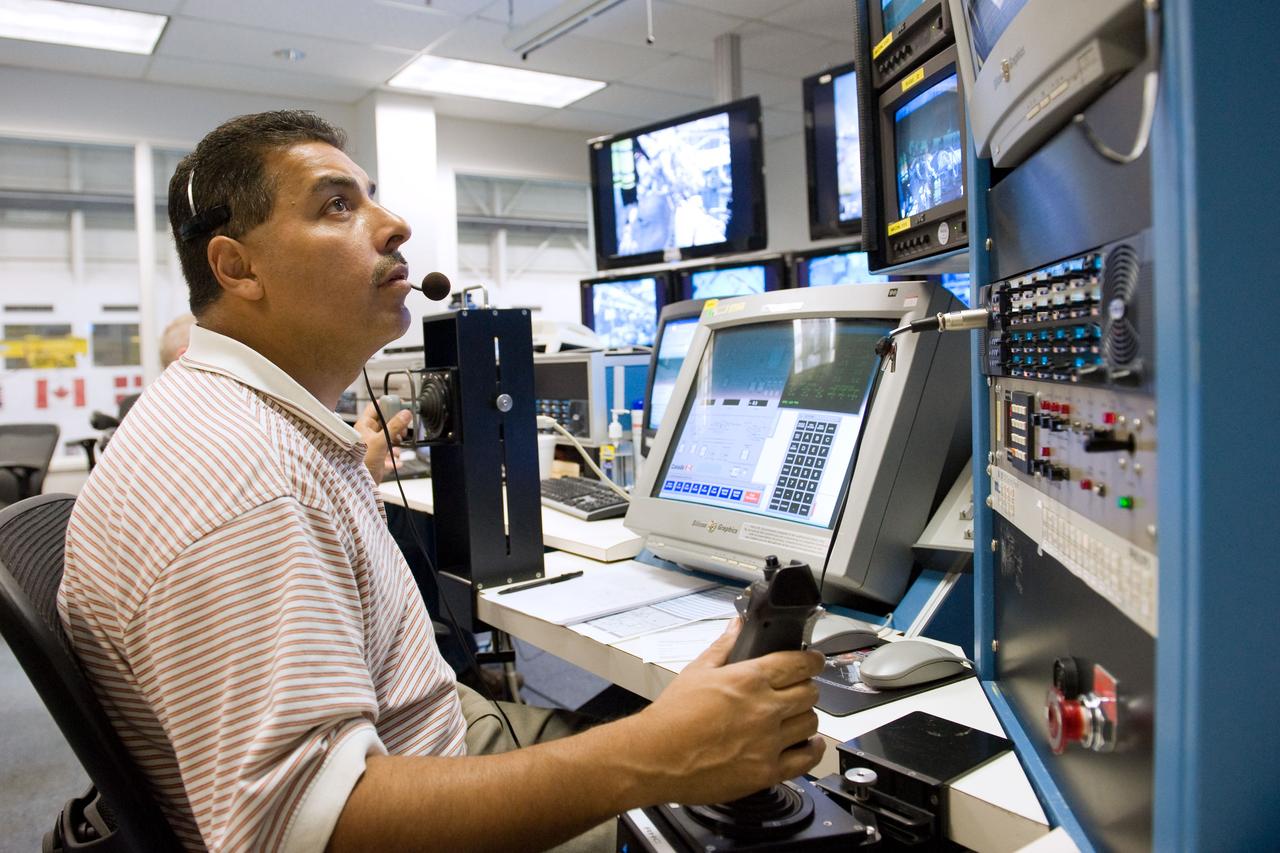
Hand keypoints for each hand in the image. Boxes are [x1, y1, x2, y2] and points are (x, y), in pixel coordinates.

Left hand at [355, 402, 411, 483]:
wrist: (358, 483)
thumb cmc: (361, 462)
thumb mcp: (380, 441)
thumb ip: (394, 426)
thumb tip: (405, 414)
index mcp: (364, 426)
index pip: (376, 408)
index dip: (389, 405)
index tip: (401, 407)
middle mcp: (368, 434)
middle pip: (385, 422)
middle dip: (396, 425)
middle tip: (404, 427)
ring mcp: (373, 446)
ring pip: (388, 437)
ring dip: (396, 441)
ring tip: (399, 444)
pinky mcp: (377, 458)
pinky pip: (389, 454)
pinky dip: (394, 457)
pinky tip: (397, 460)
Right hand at [630, 618, 825, 804]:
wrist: (655, 757)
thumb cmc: (671, 717)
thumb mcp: (697, 671)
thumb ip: (723, 646)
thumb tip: (736, 626)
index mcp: (749, 679)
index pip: (798, 663)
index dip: (812, 660)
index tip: (814, 661)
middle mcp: (764, 709)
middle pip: (810, 693)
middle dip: (807, 688)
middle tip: (799, 690)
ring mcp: (768, 742)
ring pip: (811, 723)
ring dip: (807, 717)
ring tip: (797, 717)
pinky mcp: (766, 771)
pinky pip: (806, 759)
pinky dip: (813, 750)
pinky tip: (808, 744)